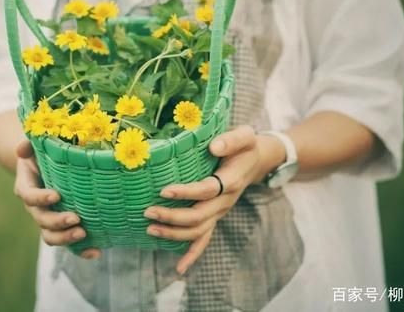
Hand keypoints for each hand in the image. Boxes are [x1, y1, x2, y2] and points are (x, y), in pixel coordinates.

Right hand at [14, 139, 100, 259]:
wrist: (47, 166)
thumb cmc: (43, 153)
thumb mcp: (35, 145)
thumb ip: (28, 144)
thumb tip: (21, 149)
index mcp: (27, 187)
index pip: (29, 196)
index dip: (40, 198)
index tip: (56, 195)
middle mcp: (36, 207)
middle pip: (42, 220)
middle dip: (58, 222)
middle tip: (75, 219)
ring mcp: (48, 219)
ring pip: (51, 236)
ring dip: (66, 238)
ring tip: (83, 234)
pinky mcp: (63, 227)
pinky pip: (69, 243)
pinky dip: (81, 250)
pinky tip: (96, 251)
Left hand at [144, 125, 284, 273]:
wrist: (255, 161)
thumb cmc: (245, 146)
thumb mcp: (245, 135)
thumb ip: (232, 140)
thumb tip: (213, 146)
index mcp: (230, 181)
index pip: (206, 190)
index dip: (186, 193)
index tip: (164, 191)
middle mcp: (225, 201)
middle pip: (199, 216)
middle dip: (172, 217)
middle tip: (148, 212)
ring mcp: (220, 212)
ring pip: (198, 231)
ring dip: (174, 233)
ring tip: (150, 229)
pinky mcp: (215, 217)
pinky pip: (204, 239)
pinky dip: (192, 255)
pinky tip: (179, 268)